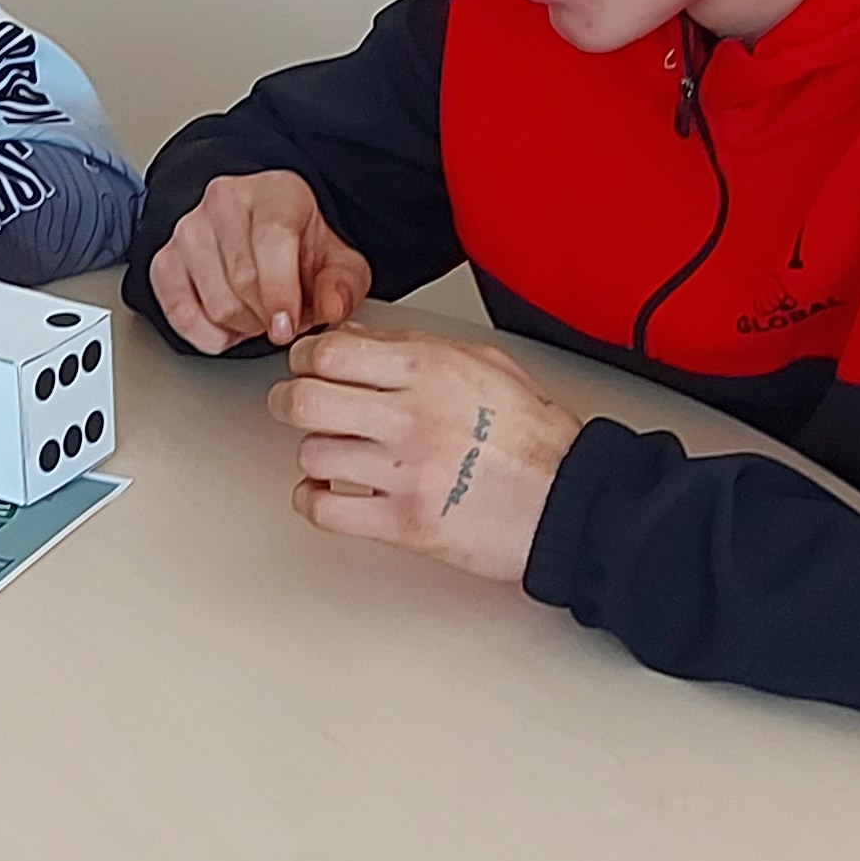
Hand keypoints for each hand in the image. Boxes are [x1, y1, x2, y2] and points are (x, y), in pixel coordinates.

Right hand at [147, 171, 373, 354]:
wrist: (260, 231)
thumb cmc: (300, 245)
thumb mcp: (339, 261)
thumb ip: (342, 285)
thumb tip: (331, 307)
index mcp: (274, 193)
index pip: (272, 240)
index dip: (281, 292)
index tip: (287, 326)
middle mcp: (224, 203)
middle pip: (242, 280)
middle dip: (267, 316)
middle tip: (283, 320)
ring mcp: (188, 230)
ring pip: (214, 304)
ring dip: (242, 327)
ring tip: (259, 315)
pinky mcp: (164, 259)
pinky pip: (179, 314)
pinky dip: (207, 335)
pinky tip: (228, 327)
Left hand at [267, 327, 582, 583]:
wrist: (571, 502)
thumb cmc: (536, 437)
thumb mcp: (485, 364)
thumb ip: (416, 346)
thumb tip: (357, 336)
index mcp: (431, 370)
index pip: (330, 351)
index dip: (306, 358)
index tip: (308, 366)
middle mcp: (412, 417)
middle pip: (306, 400)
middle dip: (288, 401)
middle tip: (293, 405)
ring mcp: (406, 473)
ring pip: (312, 454)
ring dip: (314, 454)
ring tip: (333, 453)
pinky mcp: (406, 524)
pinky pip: (327, 510)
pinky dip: (314, 500)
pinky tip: (327, 492)